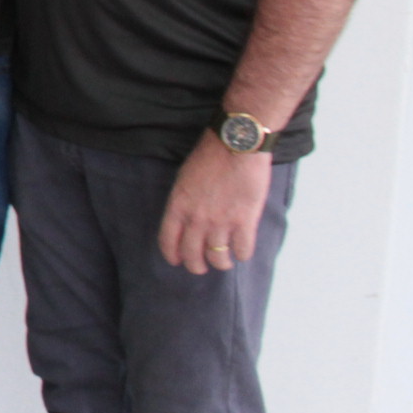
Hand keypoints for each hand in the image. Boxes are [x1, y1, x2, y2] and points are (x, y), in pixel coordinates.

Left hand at [159, 135, 273, 272]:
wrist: (235, 145)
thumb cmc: (209, 157)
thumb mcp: (184, 180)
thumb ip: (184, 203)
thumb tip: (187, 221)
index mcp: (177, 207)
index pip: (168, 242)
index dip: (173, 256)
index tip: (178, 261)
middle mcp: (196, 219)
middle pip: (192, 256)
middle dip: (196, 266)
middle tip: (202, 267)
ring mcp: (221, 222)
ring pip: (218, 258)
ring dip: (221, 263)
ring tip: (224, 261)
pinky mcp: (244, 221)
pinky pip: (242, 251)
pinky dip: (242, 254)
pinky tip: (242, 250)